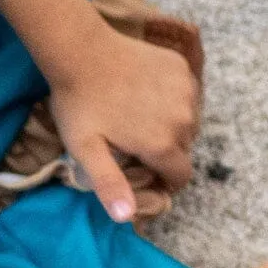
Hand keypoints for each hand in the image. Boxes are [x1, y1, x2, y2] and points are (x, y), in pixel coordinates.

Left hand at [48, 24, 198, 223]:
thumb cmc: (79, 104)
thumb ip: (110, 184)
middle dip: (166, 151)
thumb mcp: (86, 150)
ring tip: (140, 116)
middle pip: (185, 148)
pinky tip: (146, 91)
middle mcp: (184, 118)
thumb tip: (127, 217)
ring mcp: (187, 90)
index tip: (144, 171)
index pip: (181, 175)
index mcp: (162, 143)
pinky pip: (186, 93)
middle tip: (135, 141)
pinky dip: (172, 98)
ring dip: (171, 124)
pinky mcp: (182, 68)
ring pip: (188, 120)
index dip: (164, 179)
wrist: (81, 50)